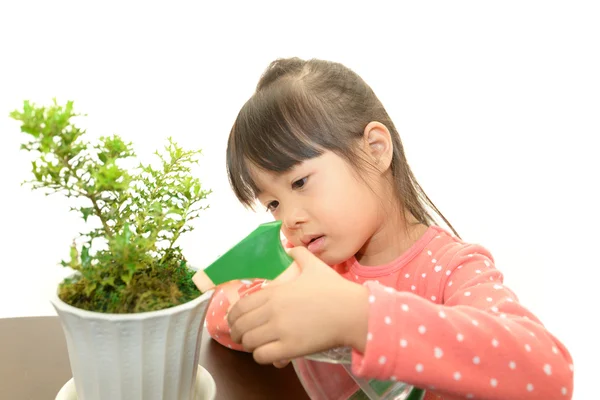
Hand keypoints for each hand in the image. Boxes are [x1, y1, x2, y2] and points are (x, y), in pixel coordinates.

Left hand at [227, 247, 369, 364]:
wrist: (352, 312)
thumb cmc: (334, 289)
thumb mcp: (314, 265)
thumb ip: (299, 254)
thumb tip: (290, 248)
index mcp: (274, 293)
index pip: (239, 307)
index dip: (232, 316)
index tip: (234, 321)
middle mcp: (272, 311)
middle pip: (240, 326)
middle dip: (237, 332)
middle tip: (241, 335)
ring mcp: (280, 331)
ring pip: (248, 342)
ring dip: (249, 345)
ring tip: (256, 344)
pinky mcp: (290, 348)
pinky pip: (262, 356)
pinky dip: (261, 356)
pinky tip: (269, 353)